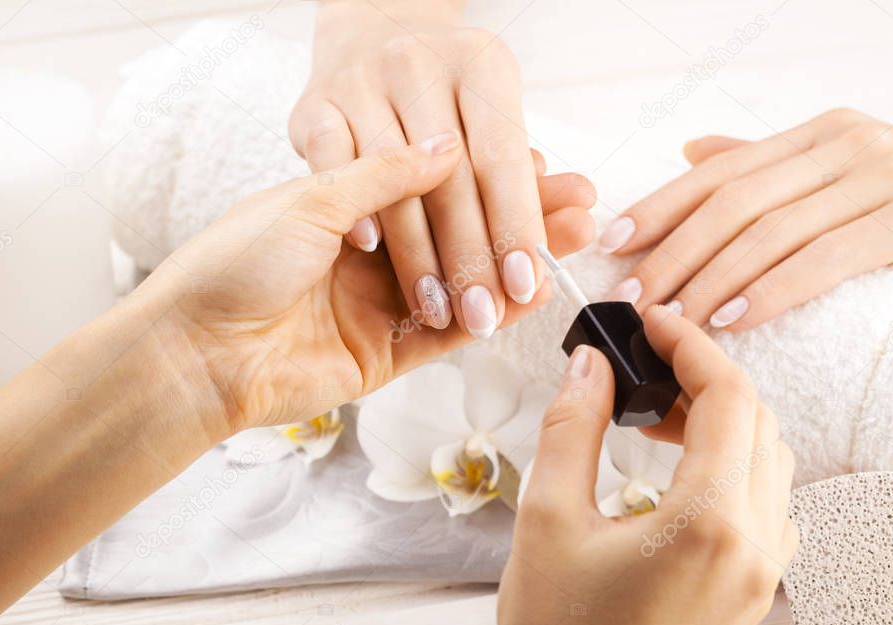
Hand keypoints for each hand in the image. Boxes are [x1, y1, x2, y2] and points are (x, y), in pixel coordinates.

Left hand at [141, 135, 589, 433]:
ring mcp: (378, 307)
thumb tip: (448, 144)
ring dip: (515, 263)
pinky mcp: (383, 357)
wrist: (196, 348)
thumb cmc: (236, 262)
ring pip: (463, 283)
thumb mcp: (313, 198)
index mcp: (346, 208)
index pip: (434, 186)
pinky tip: (533, 292)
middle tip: (578, 202)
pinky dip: (490, 316)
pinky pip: (447, 335)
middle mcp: (368, 256)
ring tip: (573, 240)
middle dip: (518, 217)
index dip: (486, 174)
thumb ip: (385, 175)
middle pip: (459, 233)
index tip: (540, 161)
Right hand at [290, 1, 595, 337]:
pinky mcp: (312, 105)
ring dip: (416, 255)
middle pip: (450, 179)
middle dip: (469, 260)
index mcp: (480, 63)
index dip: (515, 226)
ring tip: (436, 307)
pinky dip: (354, 205)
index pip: (502, 159)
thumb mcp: (488, 127)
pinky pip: (331, 160)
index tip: (525, 284)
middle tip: (484, 315)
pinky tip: (372, 248)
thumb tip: (580, 220)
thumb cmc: (441, 104)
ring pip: (390, 181)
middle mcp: (418, 63)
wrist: (368, 42)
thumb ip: (523, 181)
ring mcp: (360, 81)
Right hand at [495, 306, 797, 624]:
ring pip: (769, 462)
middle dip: (704, 377)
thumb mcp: (547, 518)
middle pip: (758, 423)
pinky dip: (732, 465)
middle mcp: (754, 548)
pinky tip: (680, 470)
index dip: (691, 345)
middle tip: (644, 361)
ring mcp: (761, 574)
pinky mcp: (751, 592)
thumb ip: (573, 427)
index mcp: (708, 525)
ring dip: (721, 420)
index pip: (730, 399)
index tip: (652, 321)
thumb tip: (590, 364)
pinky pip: (767, 505)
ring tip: (655, 413)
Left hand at [601, 108, 892, 329]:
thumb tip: (691, 151)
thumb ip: (767, 166)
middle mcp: (846, 146)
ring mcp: (881, 181)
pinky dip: (772, 291)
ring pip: (769, 233)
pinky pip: (824, 260)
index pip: (719, 172)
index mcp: (817, 135)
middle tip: (631, 297)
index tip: (613, 242)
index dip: (660, 207)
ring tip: (669, 318)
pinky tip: (732, 320)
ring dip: (709, 280)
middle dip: (673, 253)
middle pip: (733, 204)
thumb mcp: (833, 171)